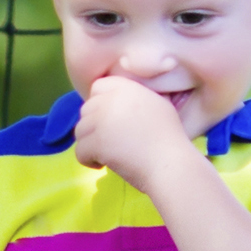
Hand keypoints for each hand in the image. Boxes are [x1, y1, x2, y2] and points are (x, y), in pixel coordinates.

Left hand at [70, 73, 199, 196]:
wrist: (170, 163)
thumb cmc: (169, 139)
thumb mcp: (158, 105)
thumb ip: (135, 98)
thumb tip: (116, 100)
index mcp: (128, 88)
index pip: (98, 86)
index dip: (100, 102)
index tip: (109, 119)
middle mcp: (112, 100)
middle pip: (86, 109)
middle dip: (94, 126)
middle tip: (110, 141)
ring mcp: (102, 121)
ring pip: (80, 130)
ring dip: (90, 144)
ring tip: (108, 154)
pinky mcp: (96, 142)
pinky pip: (79, 151)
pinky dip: (89, 161)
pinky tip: (104, 164)